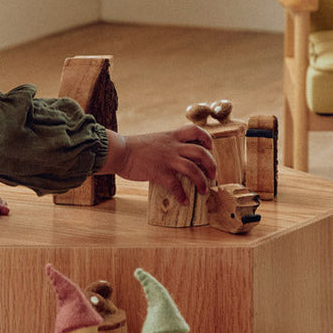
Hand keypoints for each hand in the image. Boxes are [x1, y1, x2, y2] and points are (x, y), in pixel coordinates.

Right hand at [101, 125, 215, 202]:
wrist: (119, 151)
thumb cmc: (134, 147)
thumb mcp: (155, 140)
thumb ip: (167, 145)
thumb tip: (176, 156)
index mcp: (172, 136)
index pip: (195, 131)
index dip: (206, 138)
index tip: (210, 147)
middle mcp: (173, 146)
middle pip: (201, 152)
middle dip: (211, 165)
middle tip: (212, 175)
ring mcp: (167, 159)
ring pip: (193, 169)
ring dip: (201, 182)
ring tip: (204, 190)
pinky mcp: (160, 172)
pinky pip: (176, 186)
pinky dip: (182, 195)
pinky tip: (184, 201)